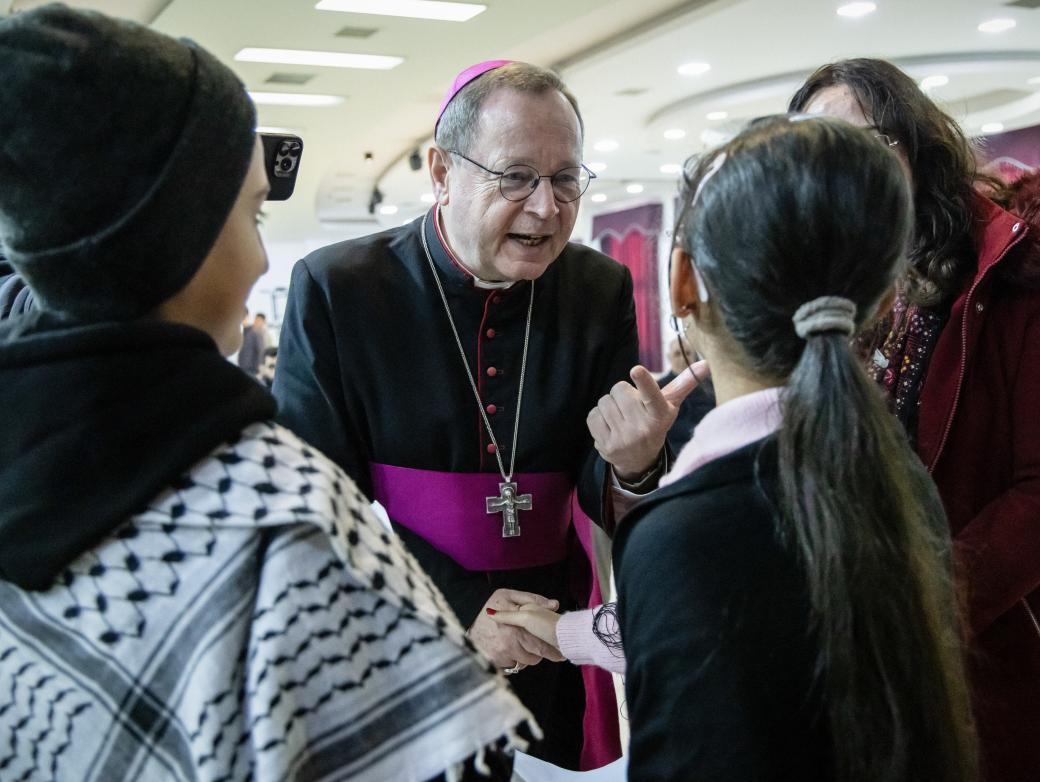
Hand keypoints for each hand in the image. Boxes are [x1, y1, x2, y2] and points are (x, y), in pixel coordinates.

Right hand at [468, 589, 566, 668]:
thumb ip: (533, 600)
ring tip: (519, 643)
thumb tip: (554, 604)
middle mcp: (509, 646)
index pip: (542, 647)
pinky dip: (511, 659)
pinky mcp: (492, 662)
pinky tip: (507, 648)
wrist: (464, 612)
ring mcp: (499, 656)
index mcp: (517, 629)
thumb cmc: (489, 602)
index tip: (561, 652)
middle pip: (534, 658)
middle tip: (539, 646)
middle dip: (539, 652)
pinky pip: (509, 666)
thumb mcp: (511, 595)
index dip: (553, 651)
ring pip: (522, 663)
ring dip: (524, 656)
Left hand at [587, 360, 709, 479]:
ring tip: (622, 417)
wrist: (640, 459)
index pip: (652, 395)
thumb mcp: (669, 405)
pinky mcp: (606, 446)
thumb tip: (706, 363)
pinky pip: (593, 416)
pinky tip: (610, 426)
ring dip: (610, 405)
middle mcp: (643, 428)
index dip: (644, 382)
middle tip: (631, 407)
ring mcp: (624, 439)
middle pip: (618, 389)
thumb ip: (684, 384)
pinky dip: (599, 417)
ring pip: (604, 401)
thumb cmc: (655, 422)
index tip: (636, 370)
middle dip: (622, 394)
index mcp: (660, 415)